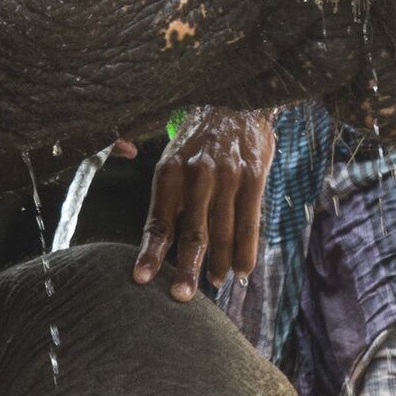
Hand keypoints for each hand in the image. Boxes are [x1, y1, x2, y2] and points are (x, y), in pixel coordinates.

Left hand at [137, 110, 274, 300]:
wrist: (237, 99)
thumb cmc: (200, 136)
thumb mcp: (173, 155)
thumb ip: (167, 193)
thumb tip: (158, 235)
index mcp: (169, 172)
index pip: (158, 222)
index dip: (150, 254)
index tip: (142, 280)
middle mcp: (197, 175)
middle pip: (191, 233)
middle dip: (186, 268)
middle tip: (182, 297)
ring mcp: (227, 177)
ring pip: (222, 231)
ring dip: (220, 263)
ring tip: (216, 282)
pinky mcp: (253, 176)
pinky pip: (250, 221)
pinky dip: (247, 249)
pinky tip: (243, 269)